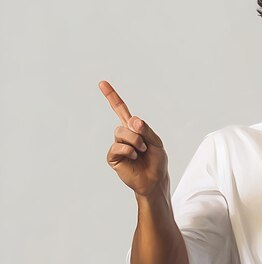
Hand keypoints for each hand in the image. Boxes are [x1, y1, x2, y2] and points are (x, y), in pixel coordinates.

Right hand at [99, 81, 168, 196]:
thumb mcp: (156, 142)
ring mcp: (117, 146)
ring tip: (141, 152)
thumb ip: (146, 130)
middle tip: (145, 145)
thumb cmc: (156, 161)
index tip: (102, 83)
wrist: (154, 180)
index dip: (112, 96)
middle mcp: (123, 135)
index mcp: (134, 128)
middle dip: (138, 133)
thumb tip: (133, 121)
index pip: (120, 109)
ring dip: (135, 142)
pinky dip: (129, 151)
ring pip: (121, 133)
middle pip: (124, 124)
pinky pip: (118, 147)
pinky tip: (134, 158)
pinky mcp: (113, 157)